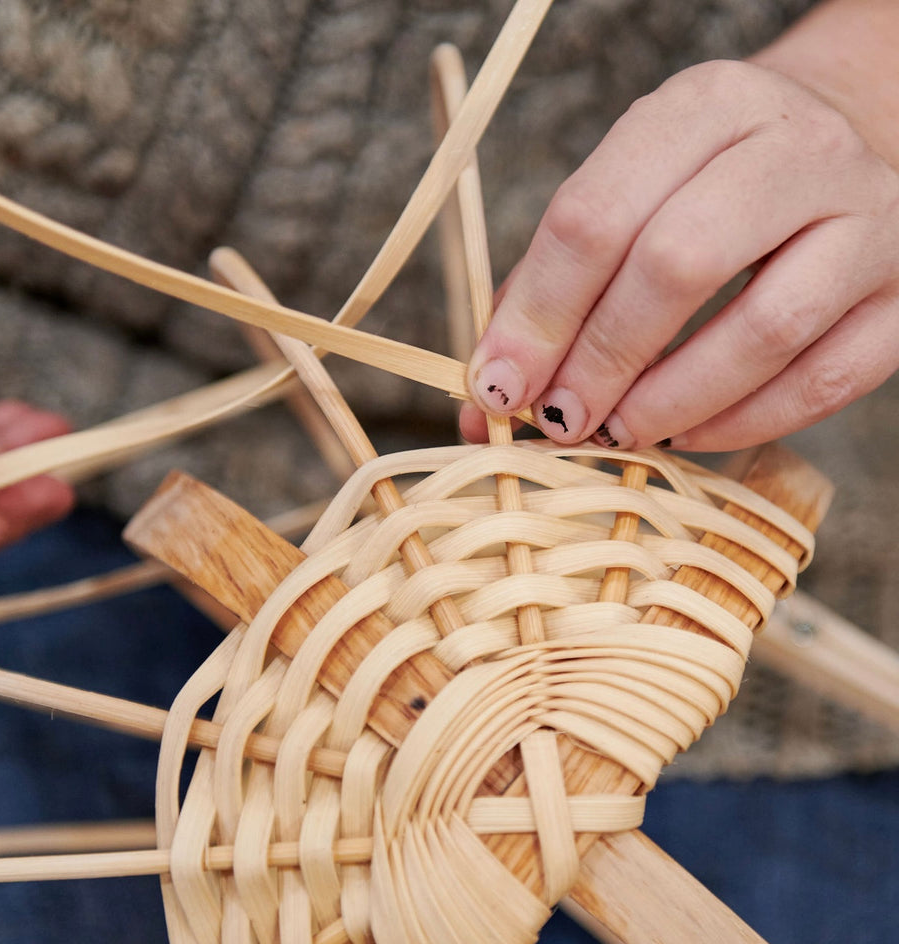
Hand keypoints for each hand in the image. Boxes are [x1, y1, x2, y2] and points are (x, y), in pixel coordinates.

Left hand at [461, 58, 898, 451]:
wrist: (846, 147)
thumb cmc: (704, 191)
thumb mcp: (623, 198)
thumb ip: (547, 292)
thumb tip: (484, 403)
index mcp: (701, 108)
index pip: (594, 216)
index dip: (537, 316)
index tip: (498, 386)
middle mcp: (795, 146)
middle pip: (676, 265)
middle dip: (600, 361)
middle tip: (558, 420)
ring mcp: (868, 218)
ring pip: (763, 329)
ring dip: (670, 402)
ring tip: (617, 434)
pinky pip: (823, 381)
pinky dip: (741, 424)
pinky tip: (687, 436)